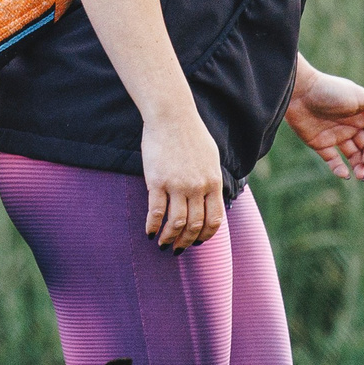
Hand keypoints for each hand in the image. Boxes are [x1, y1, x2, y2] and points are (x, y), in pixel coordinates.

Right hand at [142, 111, 224, 249]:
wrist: (172, 116)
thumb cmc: (191, 134)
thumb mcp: (211, 157)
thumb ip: (212, 179)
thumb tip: (213, 197)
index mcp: (213, 182)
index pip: (214, 219)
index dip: (206, 235)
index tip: (198, 242)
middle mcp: (197, 187)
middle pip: (194, 226)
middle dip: (186, 242)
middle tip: (177, 248)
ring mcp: (177, 186)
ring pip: (176, 224)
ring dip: (169, 238)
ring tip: (162, 244)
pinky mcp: (157, 182)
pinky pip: (155, 212)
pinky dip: (152, 226)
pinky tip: (149, 232)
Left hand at [285, 65, 363, 180]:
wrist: (299, 91)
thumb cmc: (330, 91)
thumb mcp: (358, 97)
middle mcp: (352, 126)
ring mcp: (337, 136)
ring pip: (353, 156)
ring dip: (359, 166)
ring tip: (361, 174)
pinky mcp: (321, 144)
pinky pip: (333, 160)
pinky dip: (339, 169)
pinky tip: (344, 174)